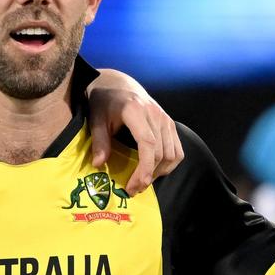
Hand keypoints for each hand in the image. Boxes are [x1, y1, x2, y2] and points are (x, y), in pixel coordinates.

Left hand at [87, 69, 183, 194]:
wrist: (119, 84)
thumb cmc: (105, 101)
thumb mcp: (96, 118)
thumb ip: (99, 141)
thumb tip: (99, 164)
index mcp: (135, 111)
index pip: (148, 144)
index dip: (144, 167)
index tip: (135, 185)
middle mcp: (155, 114)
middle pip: (161, 153)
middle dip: (148, 175)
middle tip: (133, 189)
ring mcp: (166, 119)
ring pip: (172, 154)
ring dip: (160, 172)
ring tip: (143, 181)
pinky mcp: (170, 124)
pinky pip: (177, 150)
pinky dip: (169, 164)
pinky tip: (155, 170)